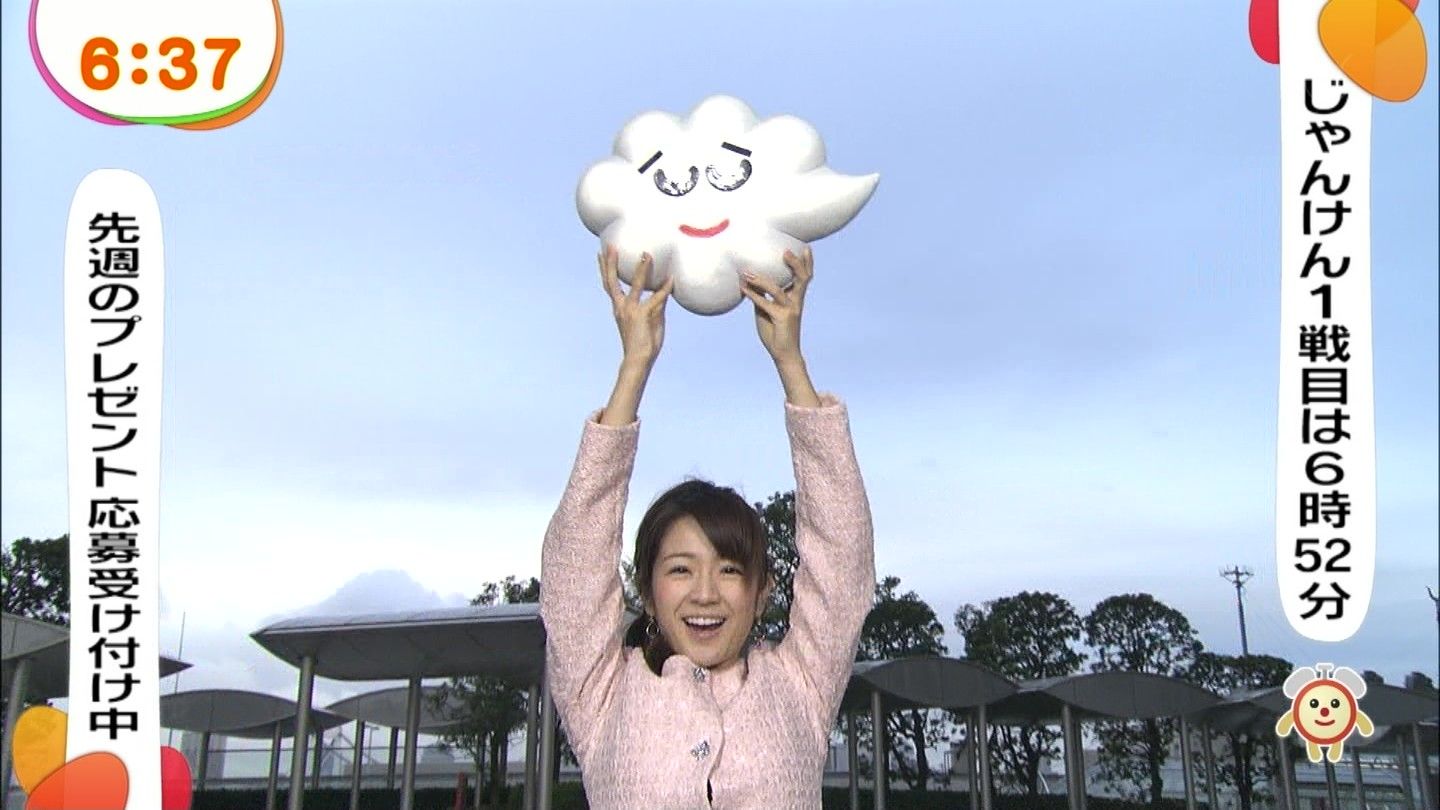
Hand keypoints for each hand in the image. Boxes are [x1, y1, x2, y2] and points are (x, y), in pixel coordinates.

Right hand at [600, 245, 672, 367]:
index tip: (600, 254)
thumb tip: (663, 290)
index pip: (609, 285)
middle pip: (612, 281)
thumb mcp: (648, 320)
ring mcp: (632, 310)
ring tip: (647, 254)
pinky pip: (657, 298)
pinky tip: (671, 278)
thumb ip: (654, 304)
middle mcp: (621, 307)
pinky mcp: (644, 315)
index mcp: (619, 308)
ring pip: (637, 285)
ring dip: (642, 269)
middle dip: (610, 263)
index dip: (604, 269)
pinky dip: (665, 288)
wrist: (639, 359)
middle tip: (609, 245)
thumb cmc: (643, 343)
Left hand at [740, 247, 819, 406]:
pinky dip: (753, 295)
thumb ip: (762, 296)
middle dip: (796, 264)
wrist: (784, 354)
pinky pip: (765, 304)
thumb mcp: (766, 311)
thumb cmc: (775, 332)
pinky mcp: (781, 319)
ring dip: (762, 280)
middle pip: (802, 278)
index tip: (805, 247)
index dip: (806, 262)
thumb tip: (748, 282)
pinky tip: (743, 289)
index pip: (804, 277)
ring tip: (748, 272)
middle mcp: (796, 302)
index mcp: (795, 298)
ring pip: (778, 290)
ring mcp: (790, 310)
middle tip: (786, 251)